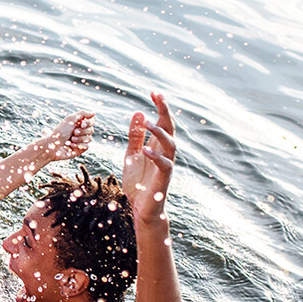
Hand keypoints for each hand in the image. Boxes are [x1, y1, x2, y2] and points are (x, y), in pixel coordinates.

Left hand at [38, 111, 94, 161]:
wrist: (53, 145)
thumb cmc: (59, 131)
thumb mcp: (70, 119)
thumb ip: (82, 114)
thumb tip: (94, 113)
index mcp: (78, 124)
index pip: (91, 122)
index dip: (88, 123)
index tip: (81, 124)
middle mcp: (80, 132)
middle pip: (91, 130)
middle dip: (82, 131)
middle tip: (74, 132)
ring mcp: (80, 141)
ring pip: (89, 139)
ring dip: (79, 138)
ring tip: (71, 140)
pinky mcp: (80, 149)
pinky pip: (86, 146)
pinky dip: (78, 145)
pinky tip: (71, 146)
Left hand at [121, 92, 176, 222]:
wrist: (141, 209)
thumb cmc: (139, 183)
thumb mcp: (132, 155)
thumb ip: (135, 136)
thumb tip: (138, 112)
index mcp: (157, 146)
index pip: (162, 122)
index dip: (160, 107)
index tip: (154, 92)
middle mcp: (164, 153)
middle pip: (170, 129)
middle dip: (165, 111)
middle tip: (158, 96)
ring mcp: (165, 166)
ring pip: (170, 144)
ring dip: (159, 132)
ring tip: (147, 121)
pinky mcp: (163, 180)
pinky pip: (165, 165)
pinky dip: (156, 156)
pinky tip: (146, 149)